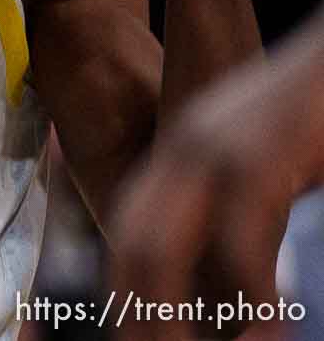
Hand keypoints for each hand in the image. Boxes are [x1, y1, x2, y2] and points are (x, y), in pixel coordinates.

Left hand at [107, 51, 309, 339]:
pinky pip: (239, 244)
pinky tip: (269, 337)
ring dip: (174, 322)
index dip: (127, 295)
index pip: (130, 234)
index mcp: (178, 156)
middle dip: (140, 317)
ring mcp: (211, 153)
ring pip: (161, 252)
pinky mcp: (259, 159)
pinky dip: (250, 302)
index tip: (135, 339)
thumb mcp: (266, 165)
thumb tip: (229, 282)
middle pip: (133, 249)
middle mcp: (180, 152)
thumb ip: (242, 213)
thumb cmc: (317, 115)